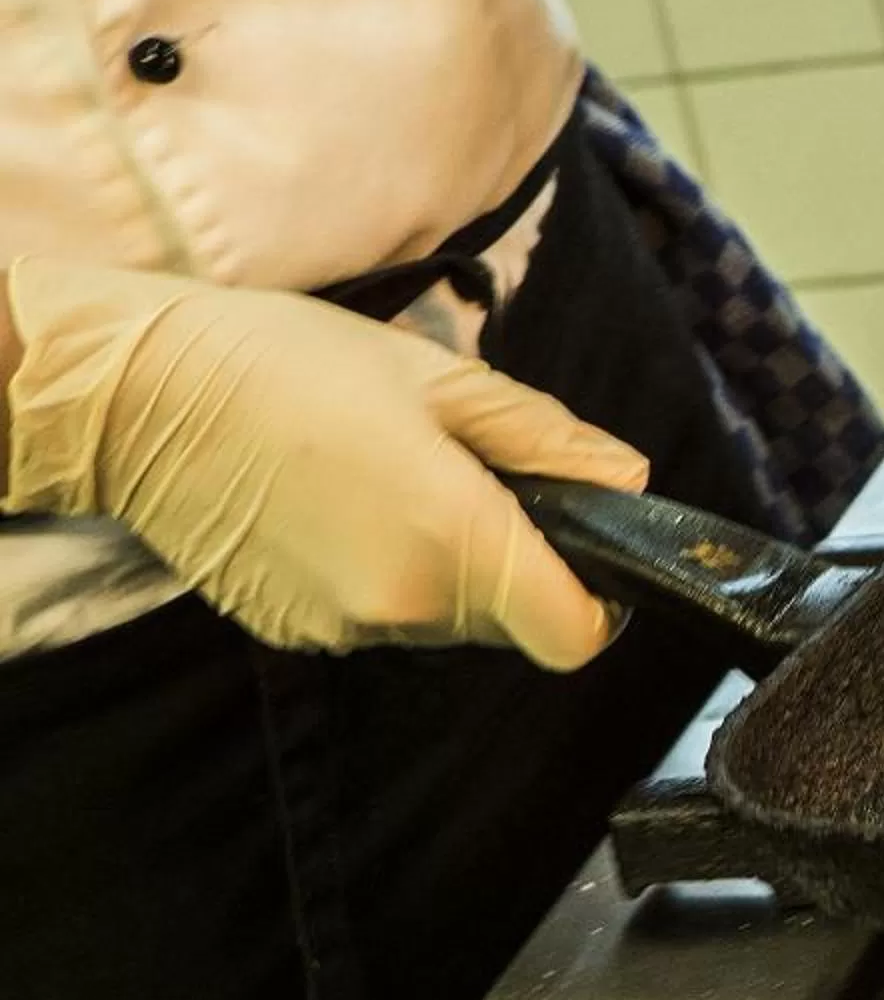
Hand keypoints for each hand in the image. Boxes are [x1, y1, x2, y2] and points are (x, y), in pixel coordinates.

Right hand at [2, 261, 647, 669]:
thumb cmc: (293, 365)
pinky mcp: (298, 634)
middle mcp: (406, 607)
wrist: (139, 397)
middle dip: (517, 564)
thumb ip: (546, 438)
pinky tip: (343, 509)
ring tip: (395, 483)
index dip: (597, 599)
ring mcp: (346, 630)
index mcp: (455, 541)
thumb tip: (628, 477)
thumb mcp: (441, 379)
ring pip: (447, 622)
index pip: (574, 633)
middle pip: (514, 622)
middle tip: (474, 480)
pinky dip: (385, 576)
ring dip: (448, 569)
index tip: (585, 547)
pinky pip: (380, 619)